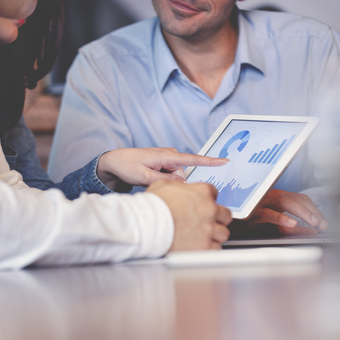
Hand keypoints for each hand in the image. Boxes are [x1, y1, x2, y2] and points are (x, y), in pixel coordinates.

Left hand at [97, 147, 227, 190]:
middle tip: (151, 183)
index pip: (193, 159)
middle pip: (182, 175)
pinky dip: (163, 179)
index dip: (210, 161)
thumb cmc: (128, 166)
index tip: (224, 161)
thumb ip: (165, 181)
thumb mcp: (144, 177)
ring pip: (176, 177)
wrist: (115, 160)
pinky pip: (170, 175)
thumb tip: (183, 184)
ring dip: (166, 182)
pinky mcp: (164, 162)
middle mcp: (170, 154)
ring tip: (147, 179)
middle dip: (172, 183)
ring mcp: (167, 158)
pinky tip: (149, 177)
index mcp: (167, 156)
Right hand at [147, 181, 231, 250]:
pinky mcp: (205, 246)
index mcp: (202, 192)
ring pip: (223, 233)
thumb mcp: (163, 185)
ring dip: (214, 234)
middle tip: (206, 222)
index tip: (203, 206)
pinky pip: (216, 248)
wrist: (147, 226)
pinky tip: (200, 245)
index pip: (215, 194)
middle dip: (217, 218)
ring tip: (202, 235)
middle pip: (225, 214)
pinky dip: (209, 248)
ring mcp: (209, 228)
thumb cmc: (153, 207)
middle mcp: (209, 209)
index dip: (207, 200)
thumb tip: (180, 185)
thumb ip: (177, 184)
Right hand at [230, 189, 328, 237]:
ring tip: (313, 222)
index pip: (301, 198)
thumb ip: (292, 228)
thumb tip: (311, 232)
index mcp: (276, 197)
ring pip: (286, 202)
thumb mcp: (275, 227)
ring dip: (302, 212)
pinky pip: (269, 214)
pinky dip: (282, 218)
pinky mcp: (252, 212)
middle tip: (322, 224)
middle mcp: (270, 196)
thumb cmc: (249, 225)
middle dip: (312, 211)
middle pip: (296, 199)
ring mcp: (261, 203)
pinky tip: (292, 223)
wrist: (227, 225)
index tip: (323, 222)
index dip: (314, 209)